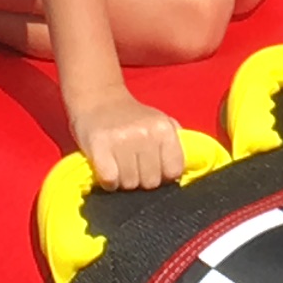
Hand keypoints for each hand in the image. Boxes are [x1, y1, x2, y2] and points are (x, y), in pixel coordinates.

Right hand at [71, 89, 189, 189]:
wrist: (99, 97)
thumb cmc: (133, 117)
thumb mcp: (161, 122)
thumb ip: (174, 145)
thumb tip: (183, 173)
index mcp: (164, 129)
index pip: (173, 172)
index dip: (163, 176)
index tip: (153, 169)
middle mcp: (145, 133)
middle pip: (150, 182)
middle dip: (141, 180)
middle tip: (132, 166)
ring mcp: (122, 140)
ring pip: (129, 184)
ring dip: (123, 181)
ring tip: (119, 165)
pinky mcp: (99, 145)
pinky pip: (110, 181)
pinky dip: (108, 182)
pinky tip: (107, 170)